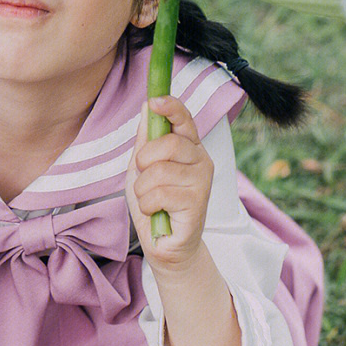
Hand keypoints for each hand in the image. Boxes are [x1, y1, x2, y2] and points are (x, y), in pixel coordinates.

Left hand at [126, 96, 213, 274]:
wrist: (164, 243)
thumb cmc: (155, 203)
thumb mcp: (142, 167)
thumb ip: (146, 139)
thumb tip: (147, 106)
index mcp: (189, 147)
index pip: (184, 119)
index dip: (171, 107)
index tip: (155, 101)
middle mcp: (201, 161)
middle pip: (168, 144)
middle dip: (144, 161)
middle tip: (144, 177)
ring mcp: (202, 183)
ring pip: (159, 172)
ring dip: (143, 189)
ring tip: (151, 200)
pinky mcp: (197, 205)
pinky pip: (159, 194)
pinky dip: (148, 205)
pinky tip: (157, 212)